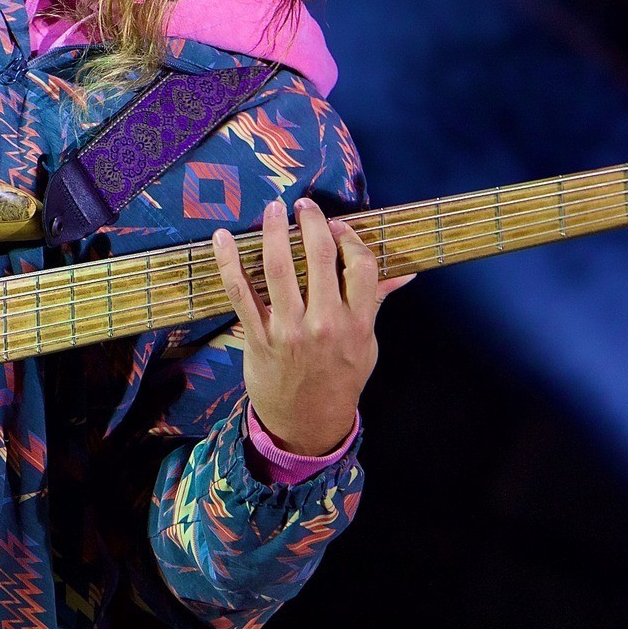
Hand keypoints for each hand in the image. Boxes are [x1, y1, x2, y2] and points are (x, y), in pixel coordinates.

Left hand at [211, 197, 413, 455]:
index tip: (338, 224)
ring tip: (272, 210)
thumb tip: (405, 272)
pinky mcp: (259, 338)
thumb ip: (376, 302)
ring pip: (279, 268)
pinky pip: (240, 292)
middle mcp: (325, 324)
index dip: (350, 237)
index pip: (361, 266)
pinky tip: (222, 238)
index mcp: (357, 323)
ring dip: (273, 231)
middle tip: (304, 205)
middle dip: (311, 223)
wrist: (307, 423)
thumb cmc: (340, 379)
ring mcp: (289, 331)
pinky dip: (228, 262)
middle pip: (320, 258)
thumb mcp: (366, 344)